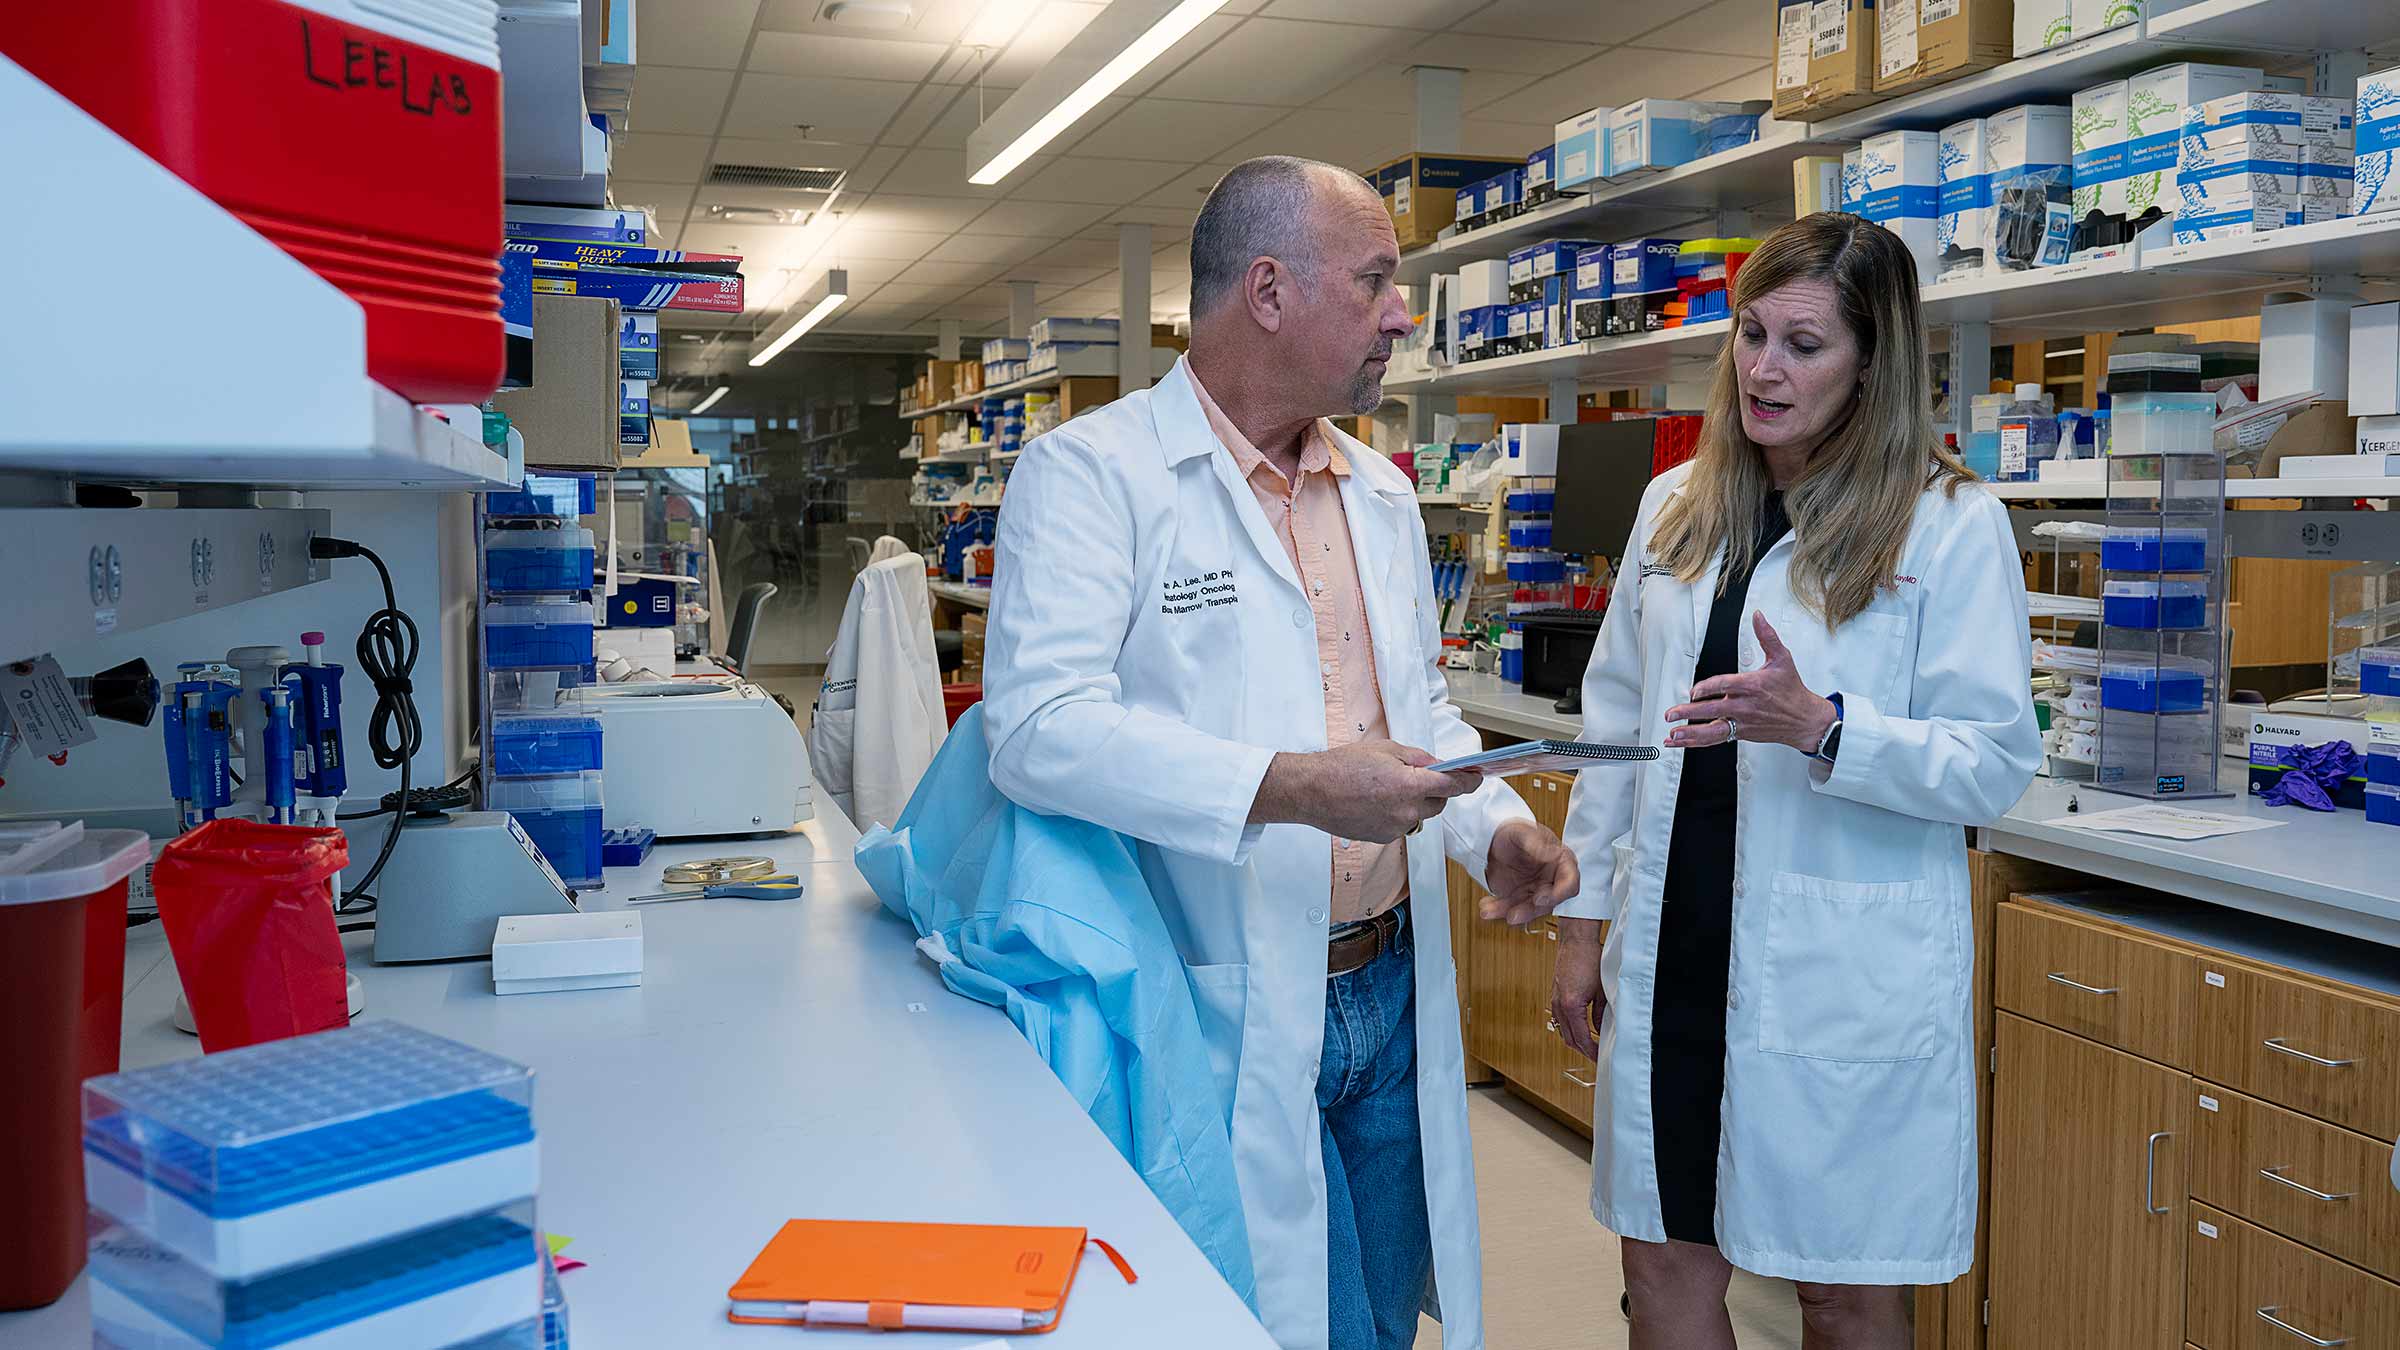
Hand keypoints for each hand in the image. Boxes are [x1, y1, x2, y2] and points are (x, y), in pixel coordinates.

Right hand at [1251, 741, 1479, 842]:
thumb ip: (1416, 758)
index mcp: (1409, 785)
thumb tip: (1436, 765)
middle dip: (1436, 790)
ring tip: (1387, 788)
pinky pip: (1402, 825)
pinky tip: (1376, 802)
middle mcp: (1406, 810)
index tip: (1476, 777)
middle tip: (1417, 776)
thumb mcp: (1385, 749)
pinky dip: (1398, 814)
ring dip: (1415, 803)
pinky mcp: (1383, 838)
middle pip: (1439, 803)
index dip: (1468, 781)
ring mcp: (1395, 827)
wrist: (1312, 791)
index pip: (1453, 786)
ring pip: (1420, 815)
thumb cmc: (1342, 766)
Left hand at [1477, 819, 1579, 925]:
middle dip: (1529, 911)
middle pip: (1547, 903)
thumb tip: (1553, 853)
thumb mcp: (1523, 832)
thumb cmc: (1514, 831)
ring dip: (1508, 912)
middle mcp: (1551, 880)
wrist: (1493, 839)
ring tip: (1489, 910)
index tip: (1540, 899)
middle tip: (1512, 915)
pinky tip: (1486, 908)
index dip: (1558, 894)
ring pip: (1527, 910)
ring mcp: (1535, 891)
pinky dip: (1497, 910)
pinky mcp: (1519, 898)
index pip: (1570, 882)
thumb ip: (1537, 843)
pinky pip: (1510, 908)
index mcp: (1561, 862)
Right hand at [1549, 917, 1603, 1059]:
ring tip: (1591, 1045)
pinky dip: (1569, 1029)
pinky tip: (1580, 1029)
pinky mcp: (1555, 996)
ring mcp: (1554, 1001)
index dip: (1592, 1051)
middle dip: (1584, 1050)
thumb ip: (1601, 1014)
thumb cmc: (1589, 959)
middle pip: (1569, 1039)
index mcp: (1571, 1005)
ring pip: (1562, 1031)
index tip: (1601, 1057)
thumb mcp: (1602, 991)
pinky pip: (1559, 1020)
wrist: (1576, 941)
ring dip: (1575, 1041)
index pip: (1582, 1038)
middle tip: (1597, 1055)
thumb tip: (1602, 1030)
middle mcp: (1559, 1005)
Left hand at [1664, 611, 1838, 752]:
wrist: (1804, 720)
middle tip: (1671, 714)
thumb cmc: (1792, 690)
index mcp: (1753, 686)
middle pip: (1713, 709)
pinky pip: (1716, 739)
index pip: (1724, 686)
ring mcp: (1742, 722)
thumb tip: (1758, 616)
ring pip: (1713, 730)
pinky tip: (1681, 742)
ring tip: (1673, 735)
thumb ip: (1767, 636)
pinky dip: (1697, 741)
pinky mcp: (1741, 733)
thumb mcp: (1782, 659)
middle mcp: (1745, 706)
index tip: (1694, 691)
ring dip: (1691, 734)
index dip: (1706, 688)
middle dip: (1690, 713)